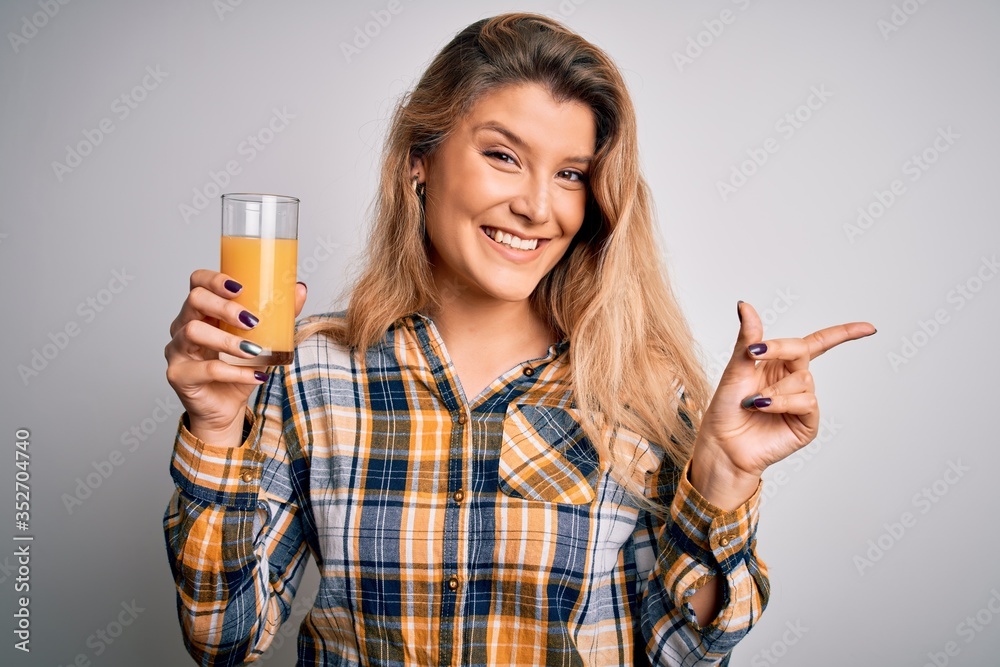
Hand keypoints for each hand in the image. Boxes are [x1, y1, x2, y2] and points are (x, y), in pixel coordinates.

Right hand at [163, 270, 307, 446]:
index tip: (240, 288)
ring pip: (193, 332)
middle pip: (194, 300)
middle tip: (251, 321)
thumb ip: (279, 316)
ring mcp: (177, 350)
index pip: (198, 282)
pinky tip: (255, 375)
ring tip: (254, 350)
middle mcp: (183, 325)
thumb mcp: (263, 340)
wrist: (227, 408)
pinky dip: (235, 372)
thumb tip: (300, 289)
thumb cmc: (240, 368)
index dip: (214, 279)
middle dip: (224, 307)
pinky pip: (205, 370)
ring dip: (228, 340)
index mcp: (202, 311)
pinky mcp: (178, 375)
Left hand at [688, 301, 875, 508]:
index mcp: (781, 363)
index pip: (817, 343)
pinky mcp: (807, 422)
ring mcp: (803, 402)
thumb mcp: (737, 367)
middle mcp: (795, 380)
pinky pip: (805, 402)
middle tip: (754, 353)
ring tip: (752, 401)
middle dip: (778, 349)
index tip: (869, 328)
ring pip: (803, 379)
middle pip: (804, 351)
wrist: (723, 444)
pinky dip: (781, 402)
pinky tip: (762, 407)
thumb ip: (748, 337)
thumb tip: (745, 305)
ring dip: (773, 388)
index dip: (843, 334)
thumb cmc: (726, 408)